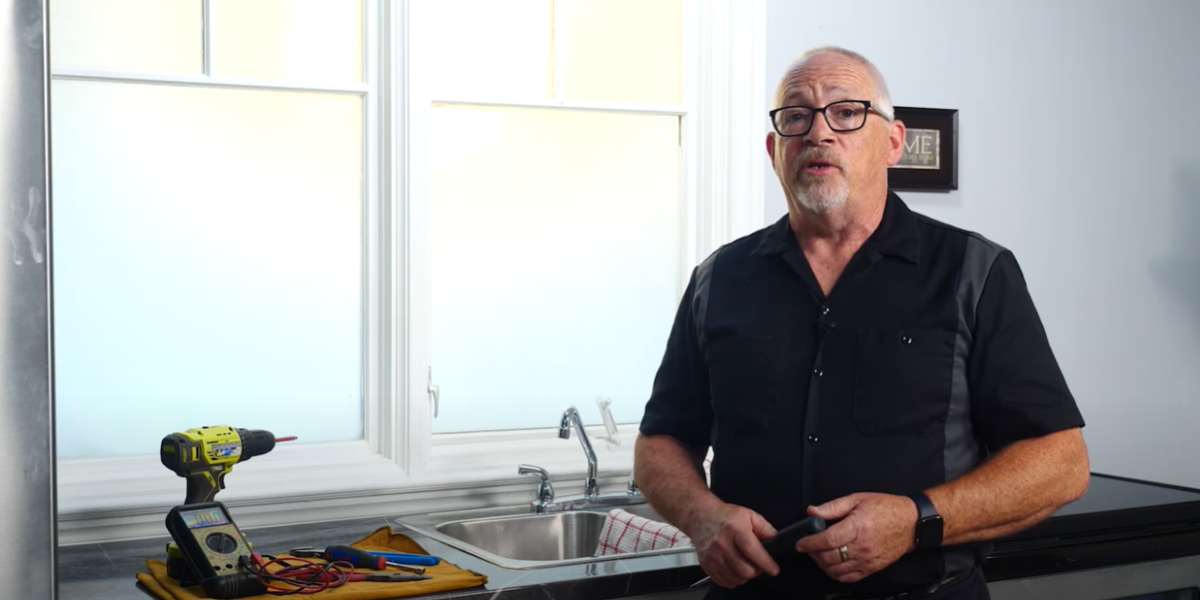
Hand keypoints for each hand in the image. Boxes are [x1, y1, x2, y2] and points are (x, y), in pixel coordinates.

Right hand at [686, 502, 778, 587]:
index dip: (766, 563)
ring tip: (745, 564)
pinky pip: (725, 581)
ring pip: (737, 578)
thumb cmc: (725, 516)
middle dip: (757, 571)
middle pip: (745, 570)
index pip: (753, 552)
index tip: (774, 569)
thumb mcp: (749, 515)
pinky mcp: (707, 565)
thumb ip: (765, 528)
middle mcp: (723, 544)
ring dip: (745, 575)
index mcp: (735, 530)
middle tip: (758, 564)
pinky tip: (735, 568)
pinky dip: (734, 579)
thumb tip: (776, 540)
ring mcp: (713, 556)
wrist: (701, 516)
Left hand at [795, 493, 917, 583]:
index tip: (800, 542)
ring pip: (836, 570)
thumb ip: (832, 507)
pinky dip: (836, 574)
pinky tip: (832, 564)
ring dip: (822, 564)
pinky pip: (848, 578)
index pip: (827, 540)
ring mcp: (867, 560)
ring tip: (819, 554)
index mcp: (857, 527)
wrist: (912, 523)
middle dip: (813, 553)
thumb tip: (812, 511)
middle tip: (808, 546)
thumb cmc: (887, 508)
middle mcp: (862, 546)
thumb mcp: (857, 499)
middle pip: (829, 557)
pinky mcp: (872, 568)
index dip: (809, 542)